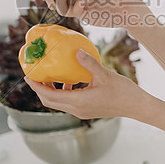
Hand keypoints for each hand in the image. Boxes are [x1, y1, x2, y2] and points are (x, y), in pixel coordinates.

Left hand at [24, 49, 143, 119]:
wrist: (136, 106)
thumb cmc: (122, 92)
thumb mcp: (104, 74)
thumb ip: (88, 63)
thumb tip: (75, 51)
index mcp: (78, 102)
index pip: (49, 96)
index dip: (36, 86)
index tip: (28, 76)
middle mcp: (77, 109)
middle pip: (50, 101)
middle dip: (40, 88)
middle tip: (34, 74)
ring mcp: (82, 111)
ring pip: (59, 102)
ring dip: (51, 90)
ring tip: (49, 76)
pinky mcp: (87, 110)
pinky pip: (69, 101)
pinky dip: (64, 92)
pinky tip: (70, 80)